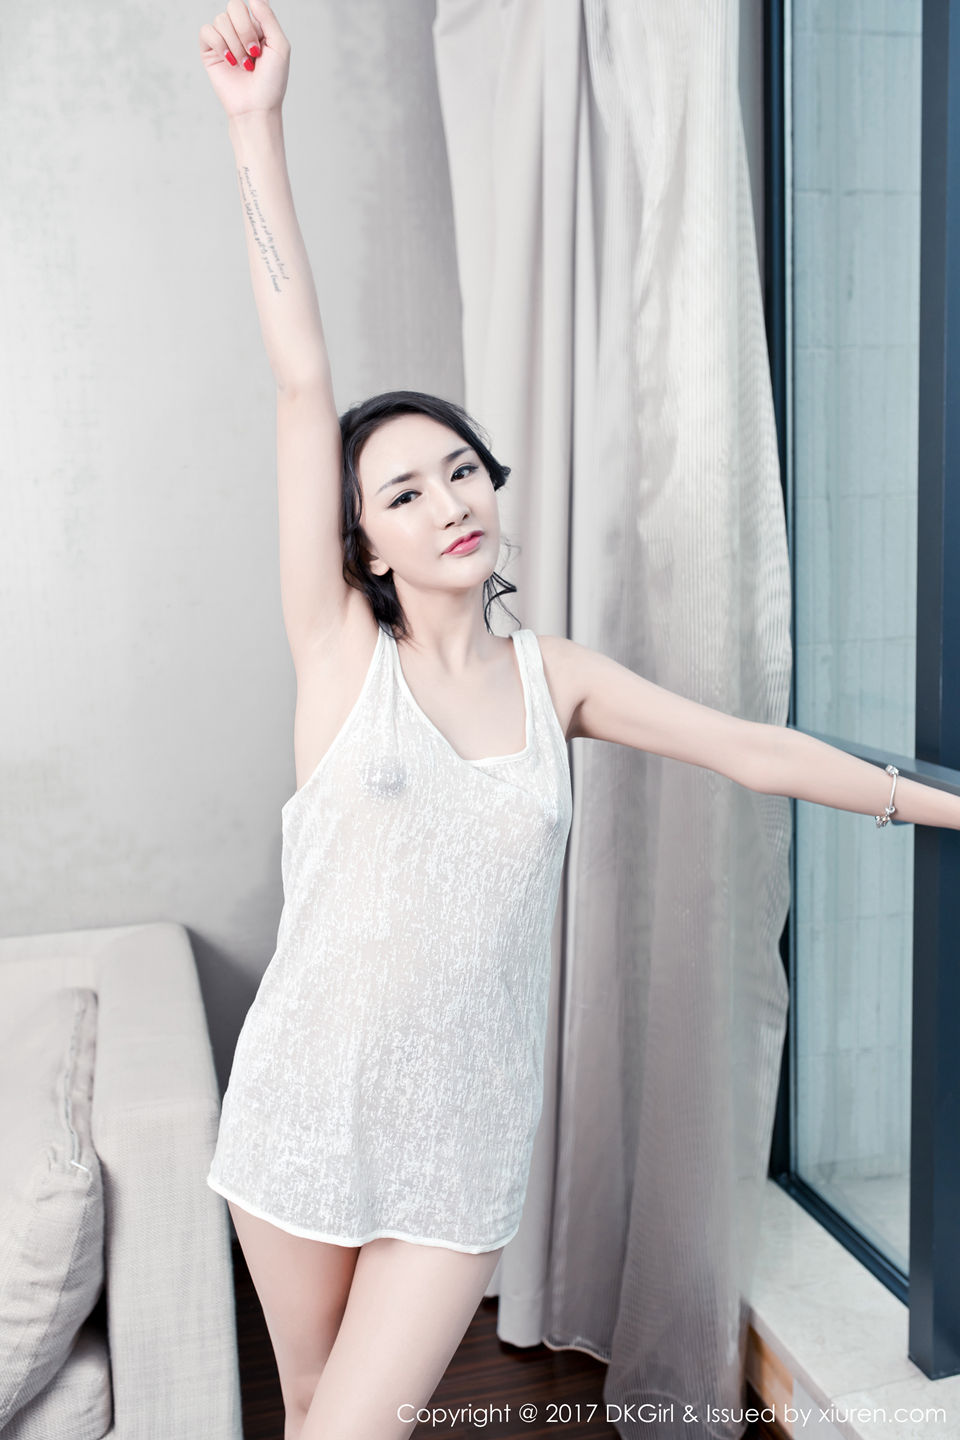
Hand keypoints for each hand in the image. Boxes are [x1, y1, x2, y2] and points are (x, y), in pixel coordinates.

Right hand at [198, 0, 289, 118]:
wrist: (256, 108)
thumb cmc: (271, 83)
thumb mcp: (279, 47)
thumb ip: (268, 18)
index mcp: (258, 27)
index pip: (253, 3)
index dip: (254, 8)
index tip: (258, 32)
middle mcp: (240, 30)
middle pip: (234, 6)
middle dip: (245, 29)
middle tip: (254, 53)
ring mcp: (224, 39)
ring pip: (221, 20)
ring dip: (235, 44)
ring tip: (244, 65)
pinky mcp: (209, 50)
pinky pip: (207, 31)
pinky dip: (219, 45)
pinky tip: (230, 62)